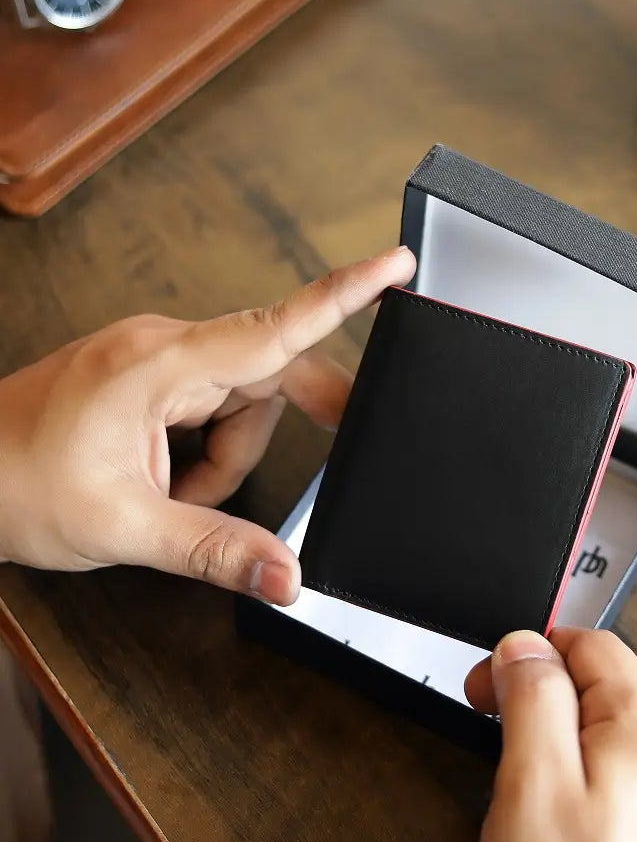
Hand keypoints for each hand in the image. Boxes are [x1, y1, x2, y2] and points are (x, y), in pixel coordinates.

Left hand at [0, 247, 415, 604]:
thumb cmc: (13, 485)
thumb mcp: (123, 528)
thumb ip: (214, 551)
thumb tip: (285, 575)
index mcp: (155, 365)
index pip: (272, 328)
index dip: (342, 296)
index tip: (393, 265)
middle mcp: (163, 349)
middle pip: (272, 370)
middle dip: (297, 420)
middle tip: (341, 442)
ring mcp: (157, 361)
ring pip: (247, 398)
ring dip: (235, 456)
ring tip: (185, 498)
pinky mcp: (152, 379)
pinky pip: (217, 407)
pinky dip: (213, 452)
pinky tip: (178, 483)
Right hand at [465, 628, 636, 841]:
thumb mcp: (527, 787)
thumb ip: (532, 697)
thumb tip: (528, 644)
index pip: (590, 645)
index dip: (532, 661)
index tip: (496, 692)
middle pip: (615, 694)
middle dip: (559, 715)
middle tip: (518, 768)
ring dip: (596, 760)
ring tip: (563, 821)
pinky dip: (630, 801)